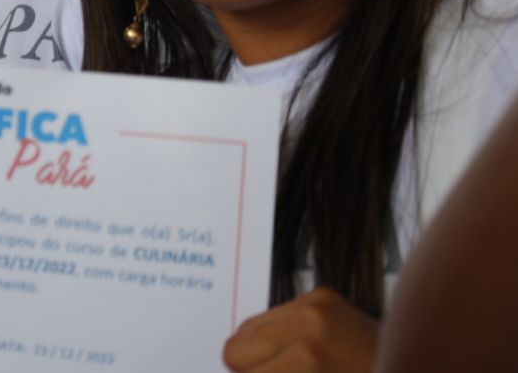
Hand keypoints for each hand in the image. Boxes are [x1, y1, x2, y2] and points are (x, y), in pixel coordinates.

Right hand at [223, 287, 377, 371]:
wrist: (425, 369)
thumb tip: (245, 372)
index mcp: (308, 358)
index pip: (239, 364)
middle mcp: (310, 322)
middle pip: (235, 348)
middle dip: (252, 369)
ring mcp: (317, 304)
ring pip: (249, 330)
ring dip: (261, 354)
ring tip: (287, 367)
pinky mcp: (323, 296)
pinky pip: (274, 316)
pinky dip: (278, 338)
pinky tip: (301, 353)